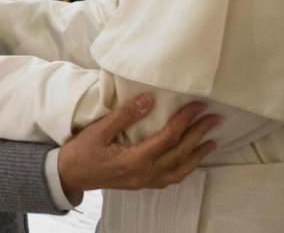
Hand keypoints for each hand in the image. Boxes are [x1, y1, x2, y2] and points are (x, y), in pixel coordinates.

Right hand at [57, 96, 217, 201]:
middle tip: (214, 119)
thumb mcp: (100, 129)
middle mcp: (145, 173)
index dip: (185, 119)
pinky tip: (189, 158)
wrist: (70, 175)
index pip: (168, 137)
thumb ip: (125, 115)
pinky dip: (184, 167)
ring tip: (211, 141)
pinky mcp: (142, 183)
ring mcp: (145, 181)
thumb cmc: (82, 151)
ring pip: (179, 170)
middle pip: (179, 153)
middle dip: (198, 134)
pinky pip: (171, 177)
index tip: (198, 106)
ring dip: (197, 154)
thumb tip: (148, 100)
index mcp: (136, 159)